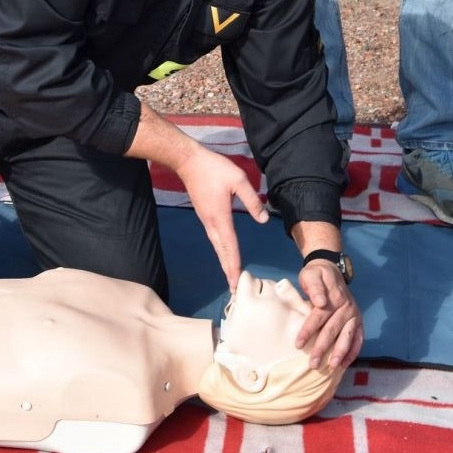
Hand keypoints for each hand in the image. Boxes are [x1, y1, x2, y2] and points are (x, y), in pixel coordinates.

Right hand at [174, 145, 268, 291]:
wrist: (189, 161)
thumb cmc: (214, 169)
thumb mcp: (239, 180)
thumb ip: (252, 200)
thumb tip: (264, 220)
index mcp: (221, 218)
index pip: (230, 246)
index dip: (234, 265)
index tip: (236, 282)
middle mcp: (212, 223)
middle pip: (221, 252)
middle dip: (228, 270)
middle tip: (233, 290)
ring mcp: (206, 220)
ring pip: (217, 246)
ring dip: (224, 261)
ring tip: (230, 276)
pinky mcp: (204, 215)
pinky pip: (214, 238)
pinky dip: (220, 250)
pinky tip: (224, 252)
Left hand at [296, 260, 363, 369]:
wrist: (331, 270)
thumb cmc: (316, 275)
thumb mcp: (311, 274)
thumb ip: (315, 288)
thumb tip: (320, 302)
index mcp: (334, 297)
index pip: (319, 316)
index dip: (308, 331)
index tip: (298, 344)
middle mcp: (347, 307)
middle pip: (333, 330)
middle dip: (322, 348)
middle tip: (312, 364)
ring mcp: (354, 315)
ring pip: (347, 337)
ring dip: (340, 353)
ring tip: (331, 367)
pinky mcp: (358, 322)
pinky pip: (358, 339)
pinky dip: (353, 352)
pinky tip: (345, 364)